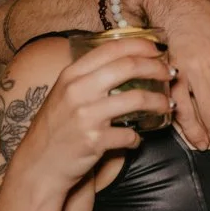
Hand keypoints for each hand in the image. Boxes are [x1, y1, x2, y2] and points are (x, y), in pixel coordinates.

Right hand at [16, 39, 171, 190]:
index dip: (140, 45)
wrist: (38, 165)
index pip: (111, 49)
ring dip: (159, 102)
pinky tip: (136, 139)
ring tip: (168, 105)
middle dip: (156, 68)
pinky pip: (130, 134)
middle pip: (128, 67)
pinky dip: (137, 138)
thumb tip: (125, 63)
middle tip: (170, 74)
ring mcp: (86, 115)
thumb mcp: (64, 94)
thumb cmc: (55, 128)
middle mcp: (77, 90)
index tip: (158, 49)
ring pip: (137, 99)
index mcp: (71, 75)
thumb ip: (88, 78)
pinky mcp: (94, 140)